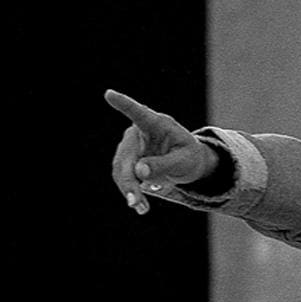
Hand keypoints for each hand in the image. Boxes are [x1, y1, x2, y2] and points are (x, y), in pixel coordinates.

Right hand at [105, 89, 219, 213]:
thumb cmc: (189, 155)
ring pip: (121, 169)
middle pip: (126, 156)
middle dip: (128, 180)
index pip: (138, 112)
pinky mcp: (125, 160)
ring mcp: (129, 147)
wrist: (186, 161)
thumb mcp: (184, 161)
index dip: (124, 104)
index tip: (109, 94)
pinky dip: (129, 191)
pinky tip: (139, 205)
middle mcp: (137, 133)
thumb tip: (139, 172)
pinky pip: (123, 177)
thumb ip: (164, 164)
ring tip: (141, 208)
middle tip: (134, 201)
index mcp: (156, 124)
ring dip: (128, 189)